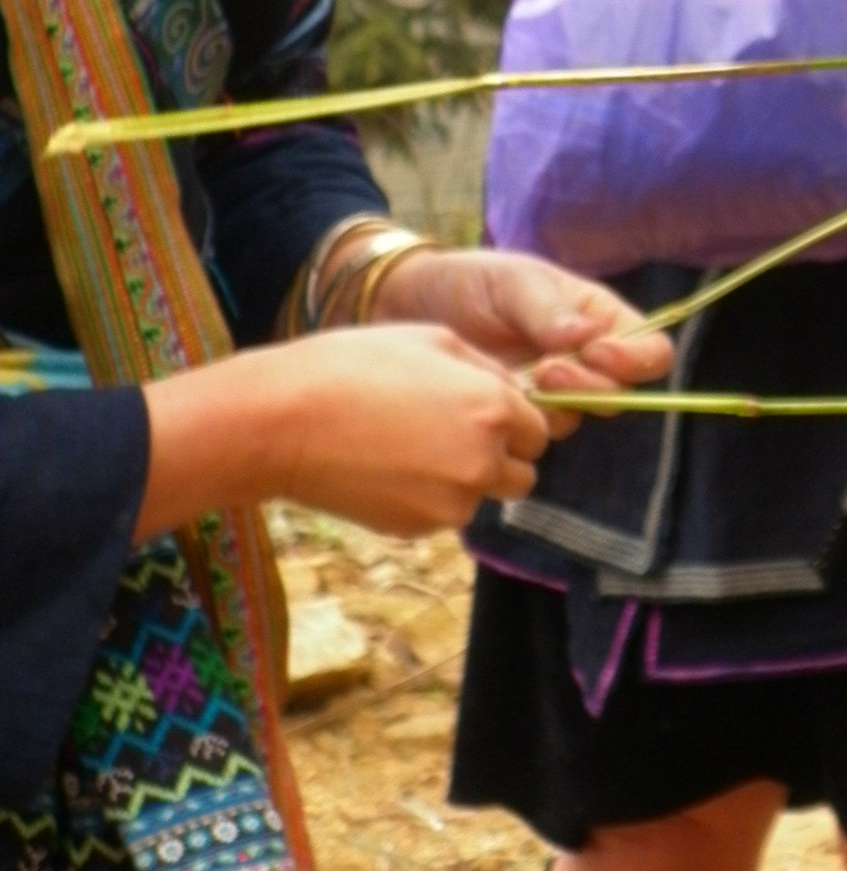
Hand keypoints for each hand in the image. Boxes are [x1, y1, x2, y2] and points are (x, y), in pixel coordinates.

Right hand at [139, 326, 560, 541]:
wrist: (282, 422)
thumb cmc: (354, 365)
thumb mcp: (432, 340)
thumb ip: (488, 369)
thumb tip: (516, 391)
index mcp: (493, 409)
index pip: (539, 430)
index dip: (515, 420)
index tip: (484, 411)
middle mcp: (482, 461)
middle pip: (523, 474)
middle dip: (501, 457)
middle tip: (453, 433)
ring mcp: (450, 503)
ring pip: (482, 497)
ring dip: (463, 480)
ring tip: (410, 447)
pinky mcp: (416, 529)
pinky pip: (441, 514)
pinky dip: (427, 497)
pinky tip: (387, 467)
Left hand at [374, 246, 671, 397]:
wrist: (412, 308)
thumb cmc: (471, 282)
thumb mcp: (510, 283)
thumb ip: (545, 309)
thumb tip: (585, 335)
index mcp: (600, 319)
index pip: (651, 351)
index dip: (636, 360)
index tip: (598, 352)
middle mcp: (587, 360)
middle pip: (619, 393)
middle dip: (589, 387)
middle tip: (547, 370)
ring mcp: (554, 392)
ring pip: (577, 418)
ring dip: (553, 407)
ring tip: (517, 380)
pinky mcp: (520, 416)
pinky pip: (535, 432)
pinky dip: (520, 420)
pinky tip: (494, 394)